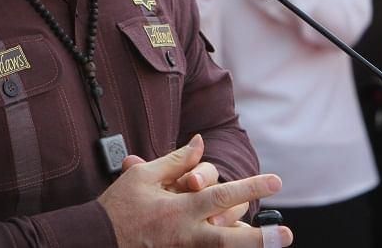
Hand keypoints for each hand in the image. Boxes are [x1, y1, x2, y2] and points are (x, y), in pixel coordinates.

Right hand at [100, 135, 291, 246]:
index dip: (251, 187)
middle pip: (230, 240)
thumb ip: (176, 160)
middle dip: (260, 239)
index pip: (222, 195)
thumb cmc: (118, 207)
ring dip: (245, 246)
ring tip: (271, 242)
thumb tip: (200, 143)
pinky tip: (235, 243)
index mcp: (179, 210)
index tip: (276, 181)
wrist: (95, 240)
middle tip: (287, 235)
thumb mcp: (143, 176)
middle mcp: (186, 236)